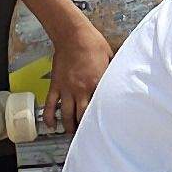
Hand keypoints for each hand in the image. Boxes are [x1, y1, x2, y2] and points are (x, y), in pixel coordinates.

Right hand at [50, 14, 115, 129]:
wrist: (73, 34)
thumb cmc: (93, 43)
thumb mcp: (110, 58)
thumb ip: (114, 72)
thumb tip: (122, 79)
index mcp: (97, 83)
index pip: (100, 107)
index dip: (103, 119)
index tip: (106, 127)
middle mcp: (81, 89)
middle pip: (82, 116)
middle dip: (84, 129)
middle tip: (87, 136)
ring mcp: (67, 88)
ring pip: (66, 114)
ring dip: (69, 126)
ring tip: (71, 133)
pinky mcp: (55, 85)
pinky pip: (50, 104)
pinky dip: (50, 116)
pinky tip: (52, 125)